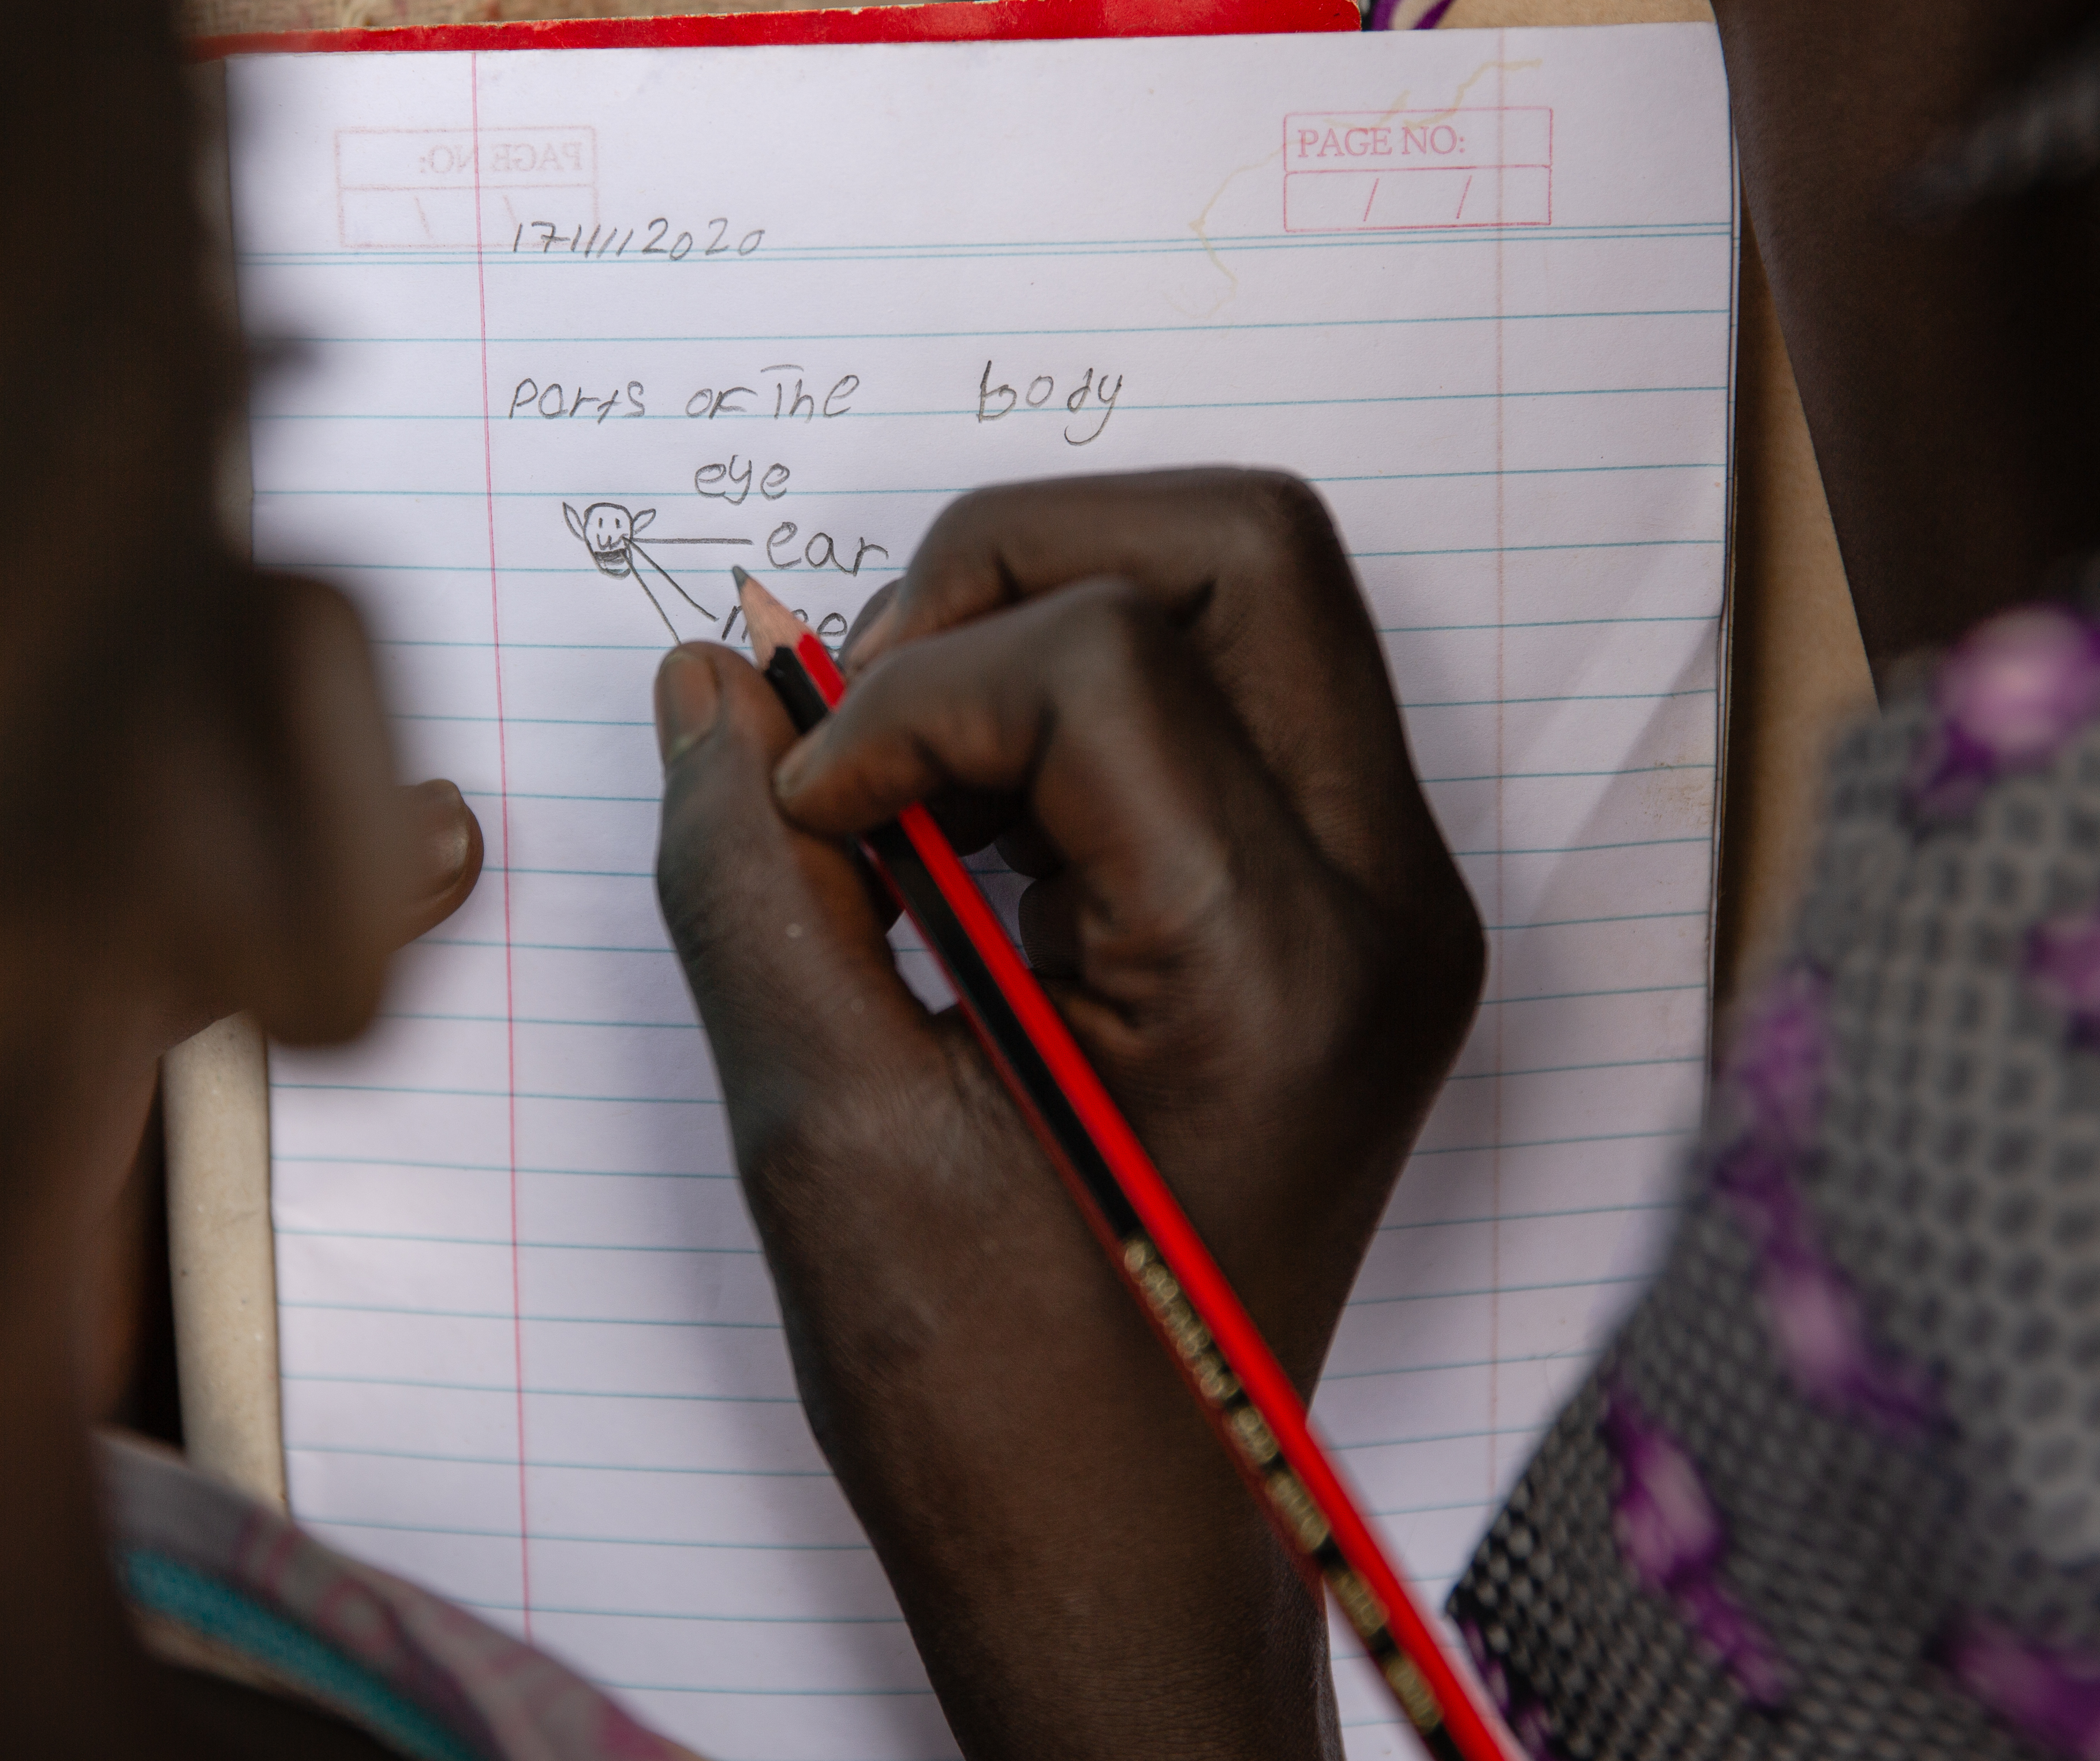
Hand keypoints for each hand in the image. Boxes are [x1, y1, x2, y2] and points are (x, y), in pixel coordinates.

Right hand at [653, 470, 1482, 1760]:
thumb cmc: (1000, 1401)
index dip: (899, 699)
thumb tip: (714, 688)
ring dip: (1042, 626)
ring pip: (1244, 594)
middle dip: (1010, 572)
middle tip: (868, 710)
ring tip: (913, 782)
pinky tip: (969, 834)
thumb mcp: (833, 1130)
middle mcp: (1385, 907)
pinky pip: (1228, 699)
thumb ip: (751, 878)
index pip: (1098, 655)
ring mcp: (1383, 906)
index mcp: (1287, 965)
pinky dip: (1075, 706)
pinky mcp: (1338, 918)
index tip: (800, 821)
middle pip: (1239, 545)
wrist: (1114, 1554)